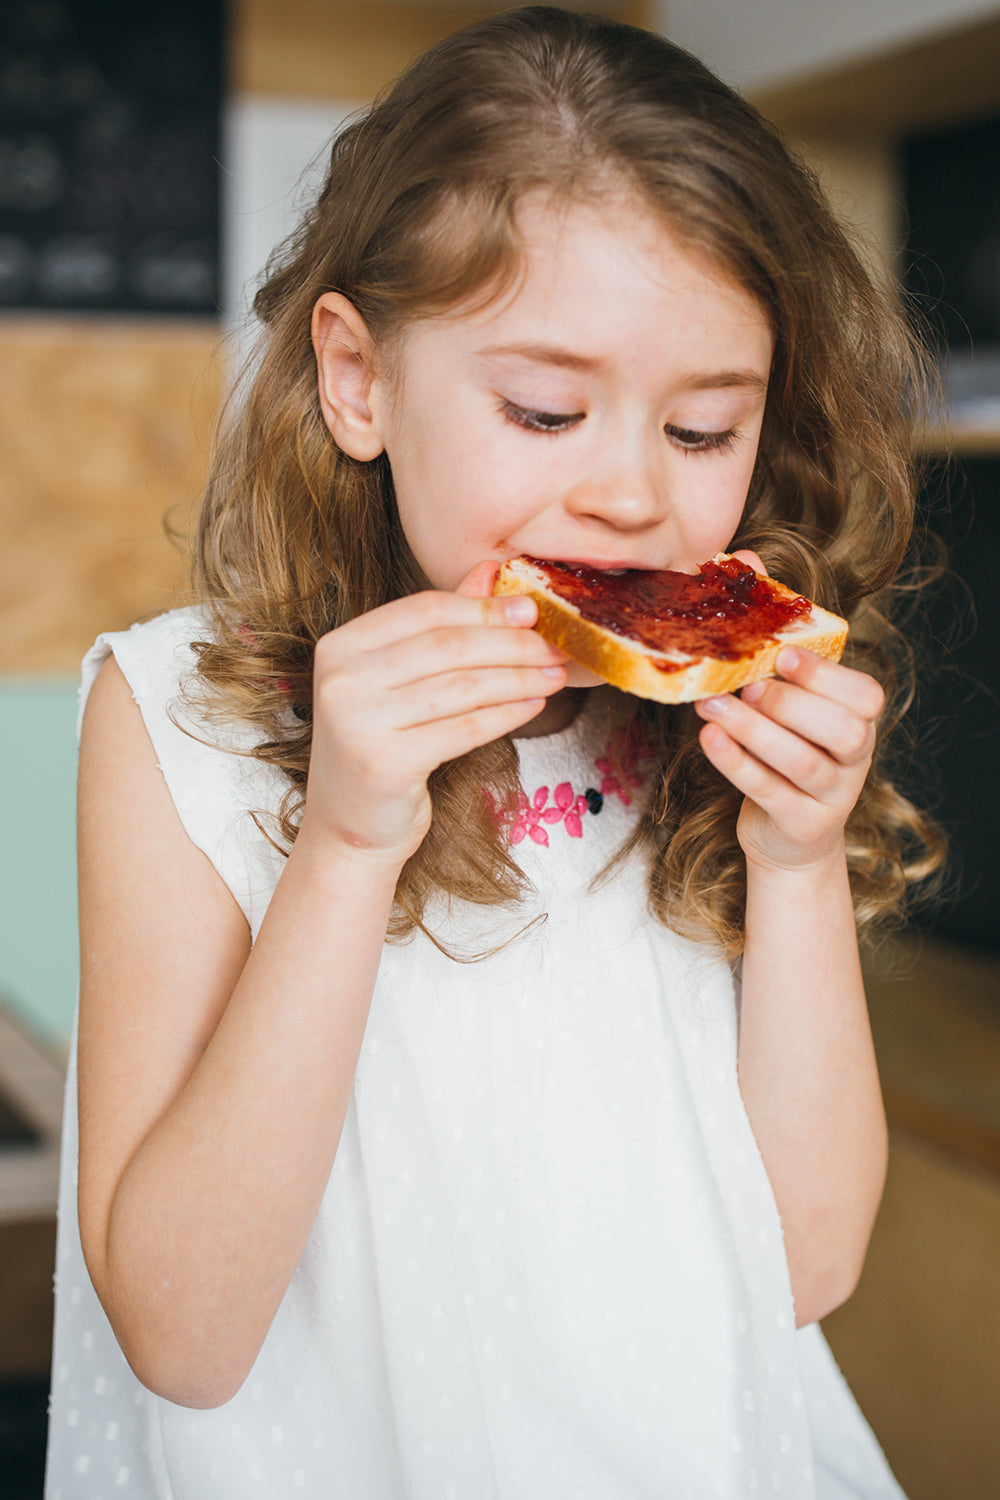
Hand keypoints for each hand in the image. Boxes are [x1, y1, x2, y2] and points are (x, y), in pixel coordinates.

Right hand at [300, 562, 567, 862]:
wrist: (350, 828)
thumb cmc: (383, 748)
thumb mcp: (401, 682)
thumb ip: (441, 626)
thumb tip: (491, 571)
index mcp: (341, 646)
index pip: (425, 610)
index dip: (484, 608)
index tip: (532, 609)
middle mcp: (342, 679)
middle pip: (448, 646)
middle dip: (512, 643)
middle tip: (555, 645)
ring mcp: (358, 722)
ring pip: (461, 687)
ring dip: (518, 679)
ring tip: (554, 676)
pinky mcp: (384, 764)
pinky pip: (464, 729)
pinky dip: (505, 715)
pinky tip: (533, 706)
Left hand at [693, 553, 882, 873]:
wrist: (783, 830)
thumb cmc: (780, 744)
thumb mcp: (780, 692)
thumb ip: (770, 632)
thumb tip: (745, 559)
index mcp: (857, 716)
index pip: (864, 694)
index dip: (824, 674)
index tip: (783, 655)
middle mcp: (856, 755)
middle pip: (841, 728)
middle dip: (790, 703)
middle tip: (745, 686)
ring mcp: (833, 794)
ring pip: (803, 762)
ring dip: (753, 731)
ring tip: (710, 707)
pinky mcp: (802, 824)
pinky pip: (772, 792)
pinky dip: (737, 764)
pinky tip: (709, 738)